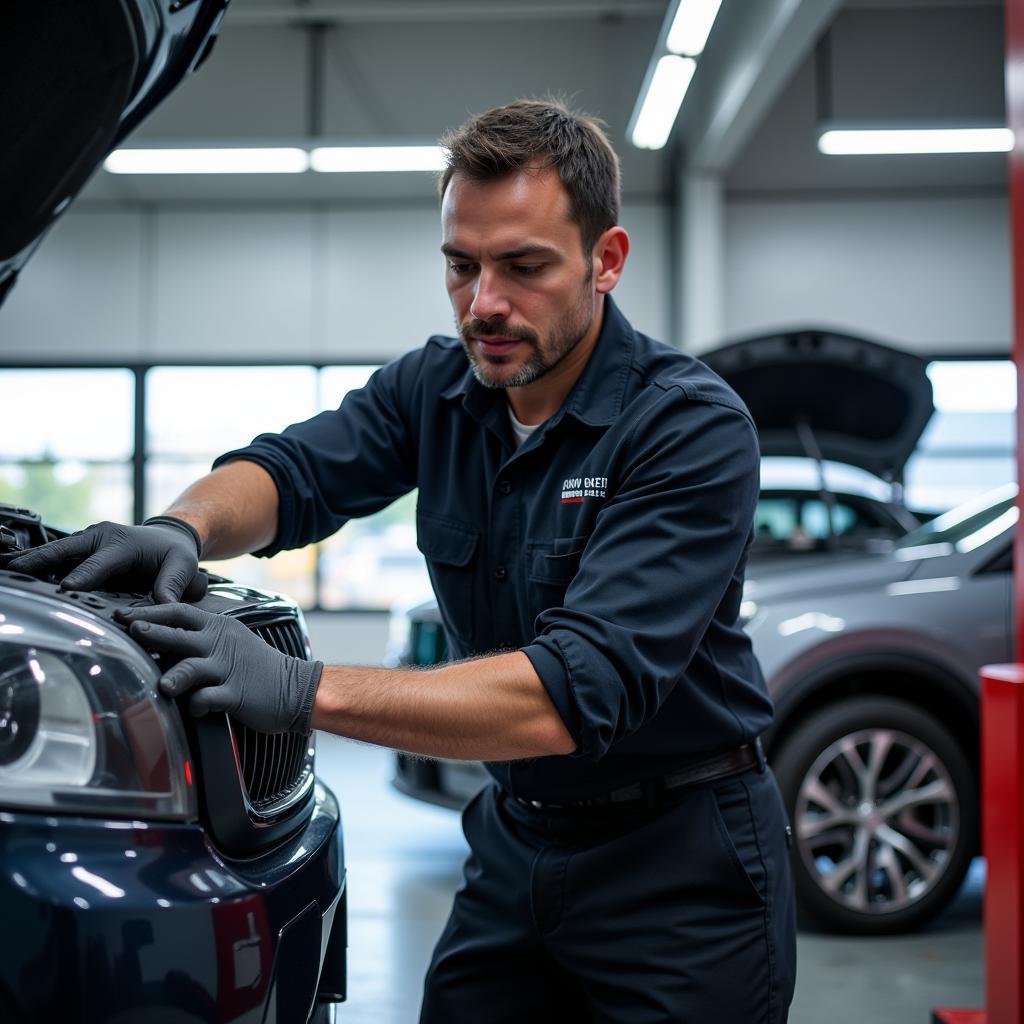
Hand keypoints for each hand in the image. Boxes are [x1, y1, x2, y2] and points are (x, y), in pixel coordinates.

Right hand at [3, 518, 206, 602]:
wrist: (169, 536)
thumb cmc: (174, 552)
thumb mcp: (183, 565)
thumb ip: (172, 585)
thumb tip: (164, 607)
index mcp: (122, 543)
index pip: (98, 563)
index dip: (82, 576)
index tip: (66, 588)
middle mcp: (100, 537)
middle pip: (65, 550)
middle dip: (40, 560)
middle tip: (17, 571)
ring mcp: (87, 541)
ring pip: (55, 551)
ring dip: (32, 559)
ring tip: (9, 570)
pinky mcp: (81, 548)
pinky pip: (57, 556)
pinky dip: (37, 561)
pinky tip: (18, 571)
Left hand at [115, 603, 322, 733]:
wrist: (296, 688)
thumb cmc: (259, 666)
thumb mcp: (232, 640)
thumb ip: (201, 637)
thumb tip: (161, 636)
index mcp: (219, 628)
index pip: (179, 612)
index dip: (150, 612)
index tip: (123, 614)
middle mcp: (220, 645)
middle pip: (179, 634)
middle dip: (152, 631)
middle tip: (130, 629)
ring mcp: (227, 669)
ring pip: (192, 668)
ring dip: (175, 676)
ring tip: (164, 686)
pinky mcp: (236, 694)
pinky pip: (209, 699)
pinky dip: (198, 705)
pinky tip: (196, 708)